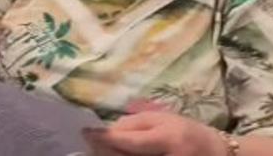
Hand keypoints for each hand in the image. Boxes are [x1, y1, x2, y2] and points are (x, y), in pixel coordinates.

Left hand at [84, 112, 226, 155]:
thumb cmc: (187, 133)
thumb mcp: (162, 120)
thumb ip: (133, 124)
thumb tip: (105, 133)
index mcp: (168, 139)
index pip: (127, 142)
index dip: (103, 138)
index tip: (85, 132)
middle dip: (102, 150)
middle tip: (91, 141)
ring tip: (101, 148)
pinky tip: (116, 154)